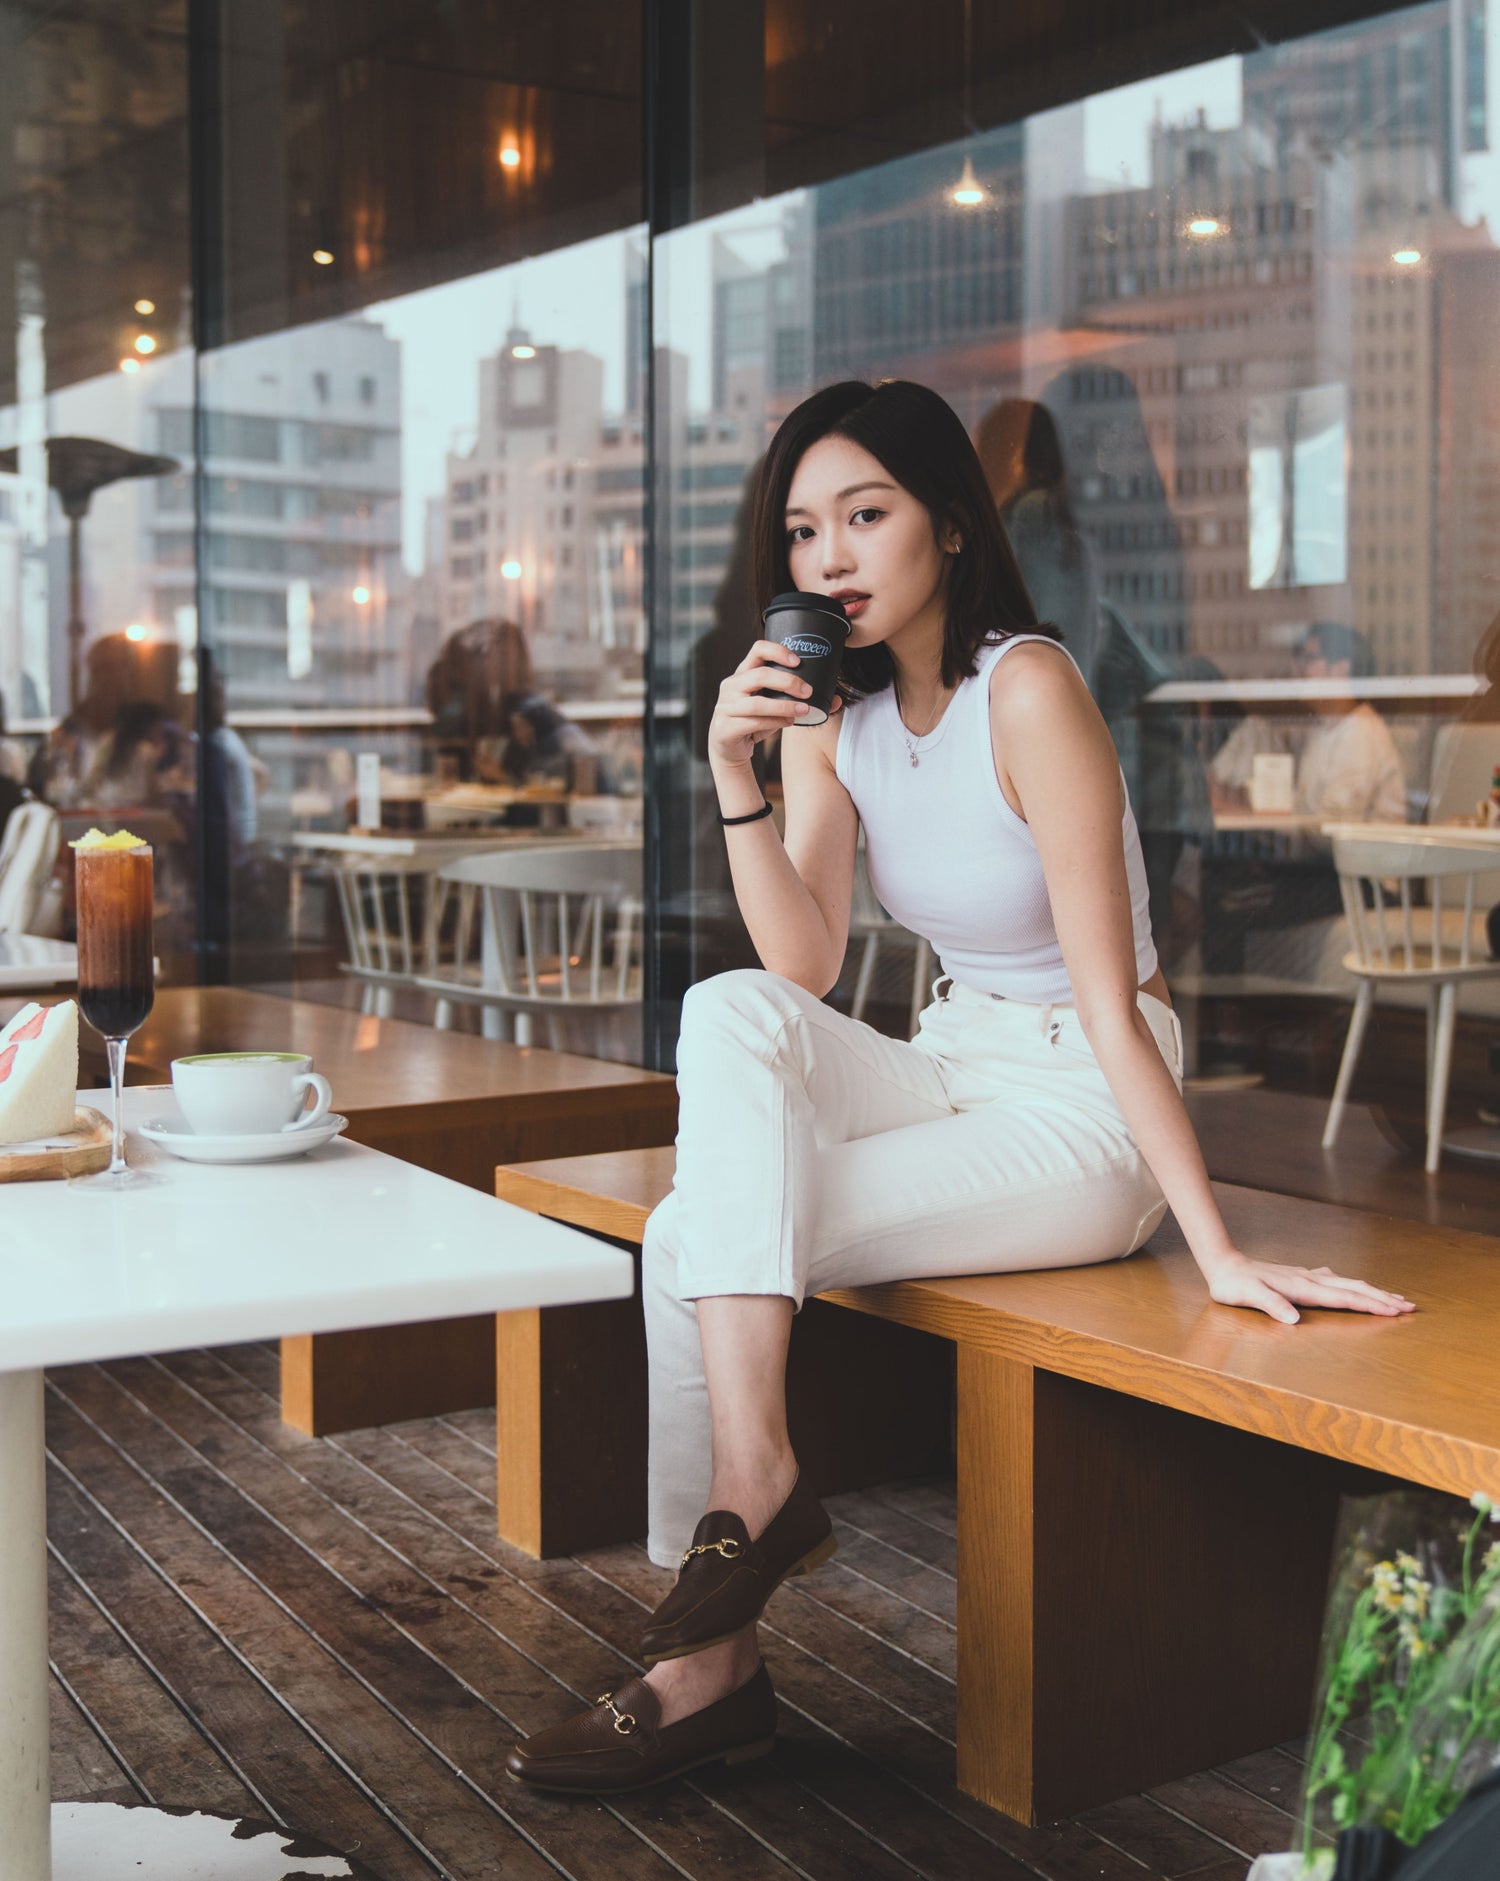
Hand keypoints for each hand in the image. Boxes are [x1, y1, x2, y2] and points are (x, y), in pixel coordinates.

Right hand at [708, 640, 839, 773]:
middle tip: (808, 691)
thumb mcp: (774, 705)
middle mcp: (732, 686)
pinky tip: (788, 723)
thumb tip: (836, 700)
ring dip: (784, 707)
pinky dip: (774, 723)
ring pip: (757, 703)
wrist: (729, 747)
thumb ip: (797, 700)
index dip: (778, 651)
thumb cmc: (754, 720)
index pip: (758, 650)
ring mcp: (726, 706)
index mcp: (743, 673)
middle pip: (760, 675)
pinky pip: (753, 723)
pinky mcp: (726, 727)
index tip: (797, 661)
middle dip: (788, 682)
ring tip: (804, 711)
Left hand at [1204, 1252, 1415, 1325]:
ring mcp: (1307, 1277)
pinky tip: (1350, 1285)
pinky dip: (1351, 1286)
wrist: (1224, 1264)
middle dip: (1383, 1298)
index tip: (1396, 1312)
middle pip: (1355, 1289)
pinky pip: (1334, 1282)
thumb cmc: (1235, 1285)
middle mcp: (1311, 1280)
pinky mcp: (1300, 1277)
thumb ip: (1271, 1305)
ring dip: (1372, 1291)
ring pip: (1348, 1283)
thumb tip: (1293, 1319)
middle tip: (1410, 1307)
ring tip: (1393, 1298)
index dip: (1371, 1305)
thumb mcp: (1249, 1296)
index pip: (1345, 1298)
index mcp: (1304, 1288)